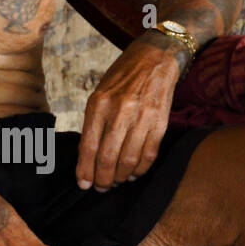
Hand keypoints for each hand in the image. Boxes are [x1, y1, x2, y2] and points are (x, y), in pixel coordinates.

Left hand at [75, 35, 182, 190]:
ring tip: (117, 181)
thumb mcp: (100, 94)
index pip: (88, 146)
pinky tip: (134, 173)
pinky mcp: (160, 123)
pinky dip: (140, 169)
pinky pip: (148, 154)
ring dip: (121, 177)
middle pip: (107, 158)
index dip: (85, 170)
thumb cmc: (123, 78)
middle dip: (103, 179)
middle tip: (101, 187)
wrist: (155, 58)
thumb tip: (87, 158)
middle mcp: (120, 111)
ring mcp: (142, 117)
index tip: (84, 184)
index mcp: (99, 103)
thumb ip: (94, 124)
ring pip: (128, 160)